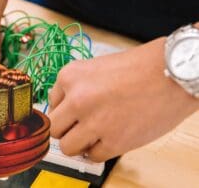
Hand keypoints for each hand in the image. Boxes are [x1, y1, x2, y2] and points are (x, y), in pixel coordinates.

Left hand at [48, 37, 198, 161]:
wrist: (174, 72)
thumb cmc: (140, 67)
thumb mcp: (96, 67)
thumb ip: (75, 88)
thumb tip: (64, 111)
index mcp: (70, 76)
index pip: (51, 105)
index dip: (66, 110)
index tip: (77, 112)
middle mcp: (77, 100)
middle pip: (55, 129)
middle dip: (68, 130)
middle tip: (82, 127)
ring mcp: (94, 122)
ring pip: (68, 147)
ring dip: (79, 144)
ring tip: (95, 135)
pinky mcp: (114, 142)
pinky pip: (92, 156)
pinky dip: (99, 151)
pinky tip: (110, 138)